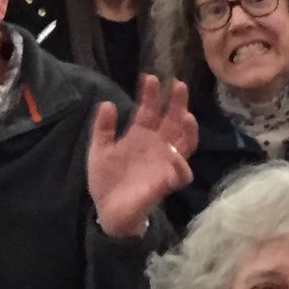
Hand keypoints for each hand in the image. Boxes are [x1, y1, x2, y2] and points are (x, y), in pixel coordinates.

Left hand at [87, 75, 196, 237]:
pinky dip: (180, 164)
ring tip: (187, 115)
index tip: (148, 77)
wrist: (108, 211)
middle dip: (176, 102)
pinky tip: (174, 154)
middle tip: (177, 84)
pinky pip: (181, 173)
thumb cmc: (107, 180)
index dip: (150, 94)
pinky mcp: (166, 182)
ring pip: (184, 142)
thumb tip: (107, 104)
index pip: (148, 109)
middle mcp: (156, 145)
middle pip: (172, 119)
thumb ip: (103, 128)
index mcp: (139, 135)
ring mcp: (164, 163)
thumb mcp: (100, 150)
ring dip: (188, 129)